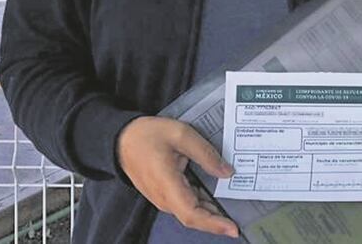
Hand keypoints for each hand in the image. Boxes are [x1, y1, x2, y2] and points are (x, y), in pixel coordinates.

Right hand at [117, 116, 238, 237]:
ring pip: (191, 212)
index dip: (213, 224)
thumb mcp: (180, 134)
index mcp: (167, 184)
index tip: (233, 228)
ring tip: (233, 210)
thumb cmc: (147, 135)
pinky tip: (215, 198)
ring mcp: (163, 198)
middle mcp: (164, 198)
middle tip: (240, 222)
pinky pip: (186, 204)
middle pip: (194, 217)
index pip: (192, 214)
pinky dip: (202, 205)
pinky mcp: (164, 194)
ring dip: (211, 214)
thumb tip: (227, 172)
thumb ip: (205, 153)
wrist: (121, 139)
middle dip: (217, 222)